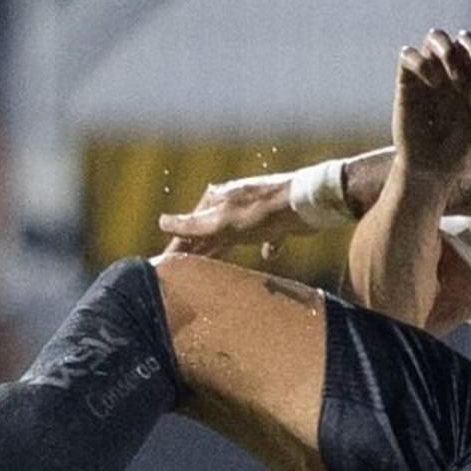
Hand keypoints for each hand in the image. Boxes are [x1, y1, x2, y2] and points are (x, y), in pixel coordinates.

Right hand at [156, 170, 301, 254]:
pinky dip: (265, 244)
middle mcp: (234, 202)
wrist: (308, 202)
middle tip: (186, 270)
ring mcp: (257, 209)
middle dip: (199, 249)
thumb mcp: (223, 222)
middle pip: (211, 230)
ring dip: (224, 247)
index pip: (190, 226)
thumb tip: (162, 222)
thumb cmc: (263, 212)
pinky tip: (268, 254)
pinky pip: (266, 235)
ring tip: (215, 265)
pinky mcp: (279, 219)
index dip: (177, 246)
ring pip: (235, 233)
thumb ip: (193, 225)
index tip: (165, 265)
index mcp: (217, 200)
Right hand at [391, 31, 470, 178]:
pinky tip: (433, 82)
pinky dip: (421, 62)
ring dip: (445, 49)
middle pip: (460, 37)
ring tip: (451, 77)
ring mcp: (429, 74)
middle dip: (466, 49)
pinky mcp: (407, 82)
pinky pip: (408, 55)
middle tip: (468, 76)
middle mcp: (452, 70)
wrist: (433, 168)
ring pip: (434, 37)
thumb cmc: (461, 146)